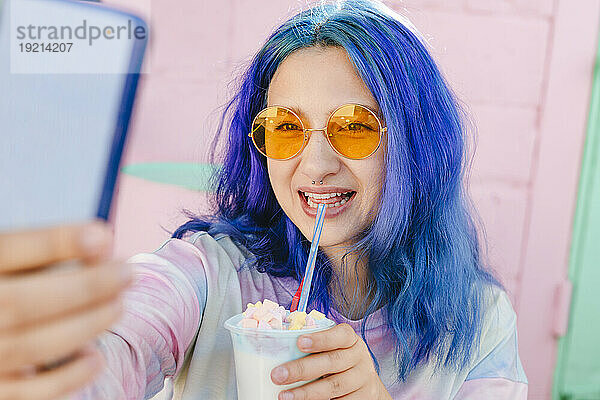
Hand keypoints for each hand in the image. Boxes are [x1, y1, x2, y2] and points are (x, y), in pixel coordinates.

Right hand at [0, 221, 131, 399]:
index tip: (103, 235)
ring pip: (33, 345)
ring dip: (86, 324)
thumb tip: (103, 240)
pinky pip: (32, 392)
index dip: (56, 242)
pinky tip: (96, 358)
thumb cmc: (8, 291)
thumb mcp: (15, 264)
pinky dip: (69, 376)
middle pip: (25, 301)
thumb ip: (47, 252)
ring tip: (118, 307)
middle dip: (86, 287)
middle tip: (127, 274)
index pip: (10, 250)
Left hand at [271, 323, 391, 399]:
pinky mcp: (363, 398)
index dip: (320, 339)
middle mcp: (359, 358)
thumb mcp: (335, 348)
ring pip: (333, 386)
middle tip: (278, 375)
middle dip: (302, 369)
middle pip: (332, 362)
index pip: (340, 335)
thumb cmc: (341, 361)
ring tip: (284, 396)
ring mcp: (362, 379)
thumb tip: (280, 347)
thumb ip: (315, 346)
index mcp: (351, 340)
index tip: (299, 342)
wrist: (367, 385)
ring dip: (306, 393)